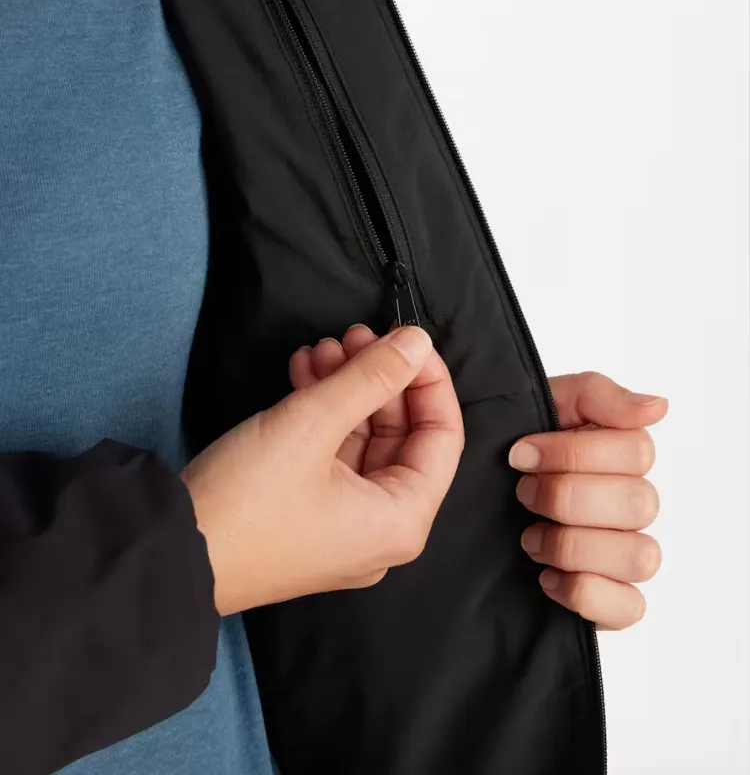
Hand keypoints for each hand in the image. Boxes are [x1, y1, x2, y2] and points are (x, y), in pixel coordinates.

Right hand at [180, 325, 463, 614]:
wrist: (167, 554)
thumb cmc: (245, 500)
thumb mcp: (312, 423)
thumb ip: (372, 377)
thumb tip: (418, 341)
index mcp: (401, 520)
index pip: (443, 436)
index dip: (428, 378)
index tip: (406, 338)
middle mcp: (380, 530)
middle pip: (402, 436)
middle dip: (377, 378)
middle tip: (353, 335)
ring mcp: (343, 528)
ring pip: (362, 441)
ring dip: (345, 390)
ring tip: (320, 348)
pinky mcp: (308, 518)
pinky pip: (332, 458)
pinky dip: (321, 415)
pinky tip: (301, 374)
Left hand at [509, 372, 665, 629]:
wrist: (472, 495)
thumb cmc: (515, 451)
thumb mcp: (544, 404)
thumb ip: (598, 395)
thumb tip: (657, 406)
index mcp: (622, 454)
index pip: (636, 452)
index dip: (572, 453)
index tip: (520, 455)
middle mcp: (632, 504)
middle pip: (639, 503)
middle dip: (566, 497)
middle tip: (523, 494)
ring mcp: (628, 554)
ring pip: (639, 555)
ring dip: (573, 545)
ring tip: (530, 538)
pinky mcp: (615, 600)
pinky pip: (630, 606)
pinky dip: (585, 592)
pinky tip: (547, 577)